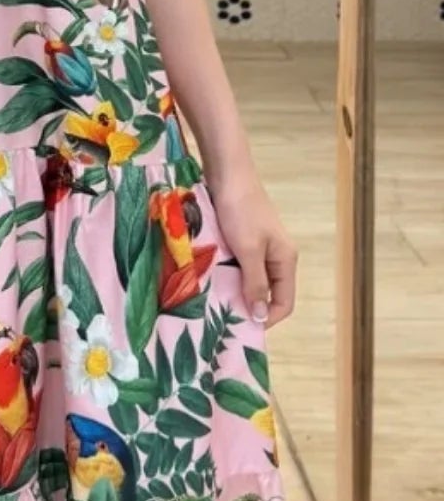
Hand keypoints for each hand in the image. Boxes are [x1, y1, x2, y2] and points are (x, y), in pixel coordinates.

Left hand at [208, 170, 297, 328]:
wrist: (228, 175)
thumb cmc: (240, 211)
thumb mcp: (248, 250)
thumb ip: (255, 283)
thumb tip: (261, 316)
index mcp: (286, 260)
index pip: (284, 302)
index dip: (266, 318)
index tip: (240, 326)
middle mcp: (277, 257)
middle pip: (269, 294)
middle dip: (250, 307)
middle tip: (225, 318)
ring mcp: (261, 249)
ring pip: (253, 282)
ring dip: (238, 293)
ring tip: (217, 302)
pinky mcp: (245, 242)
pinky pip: (241, 268)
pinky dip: (230, 278)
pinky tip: (214, 281)